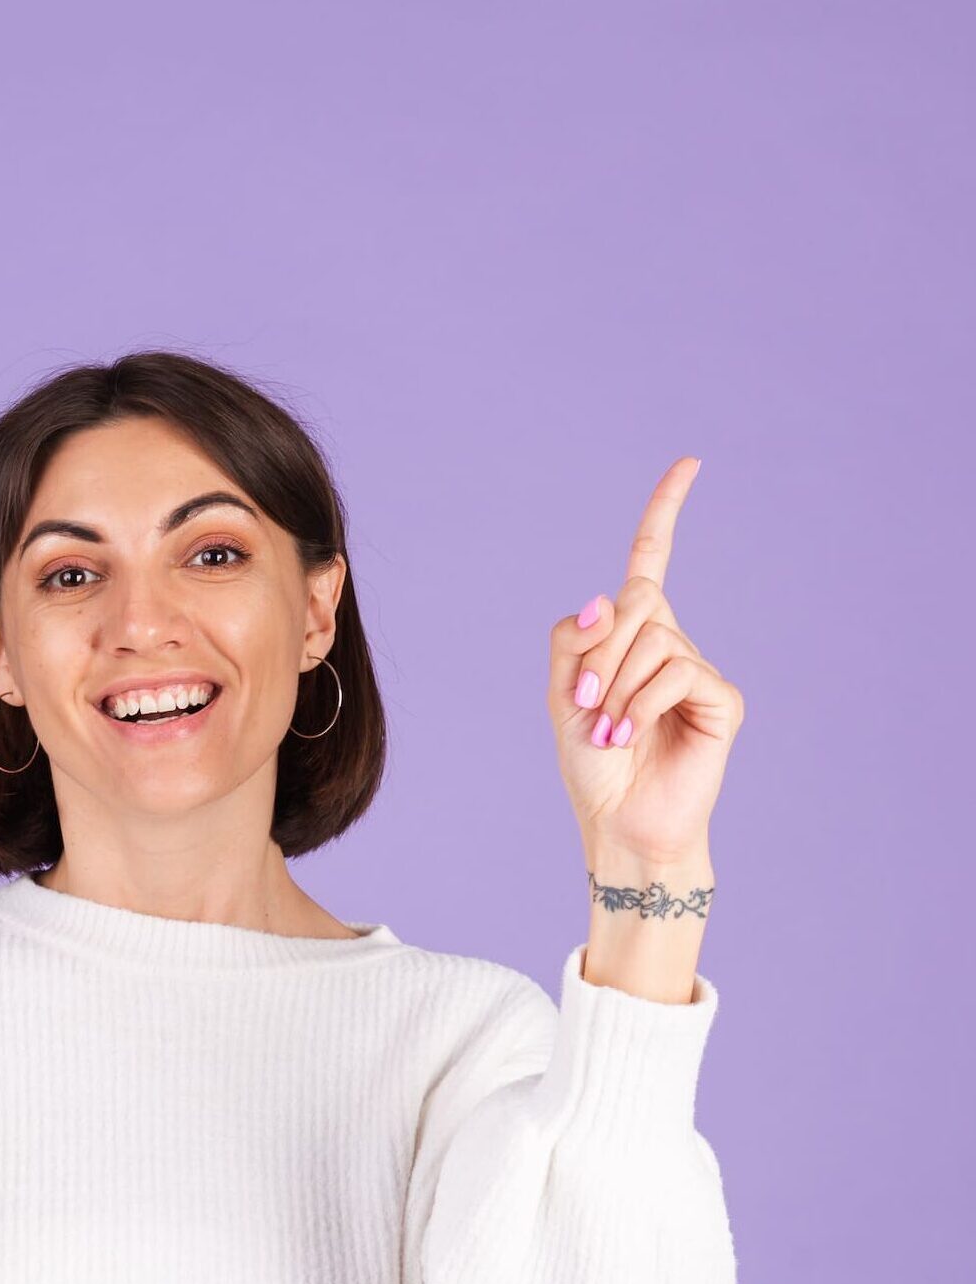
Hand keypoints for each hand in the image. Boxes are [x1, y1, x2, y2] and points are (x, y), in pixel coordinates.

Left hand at [547, 457, 744, 867]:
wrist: (618, 821)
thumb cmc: (591, 763)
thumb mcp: (562, 695)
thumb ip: (572, 640)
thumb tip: (609, 595)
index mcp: (629, 634)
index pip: (650, 560)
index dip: (666, 511)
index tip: (690, 463)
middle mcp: (669, 641)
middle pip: (633, 601)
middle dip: (598, 653)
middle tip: (588, 706)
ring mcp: (698, 668)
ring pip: (653, 636)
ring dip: (616, 686)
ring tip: (611, 731)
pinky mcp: (721, 697)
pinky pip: (677, 669)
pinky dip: (643, 702)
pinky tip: (633, 736)